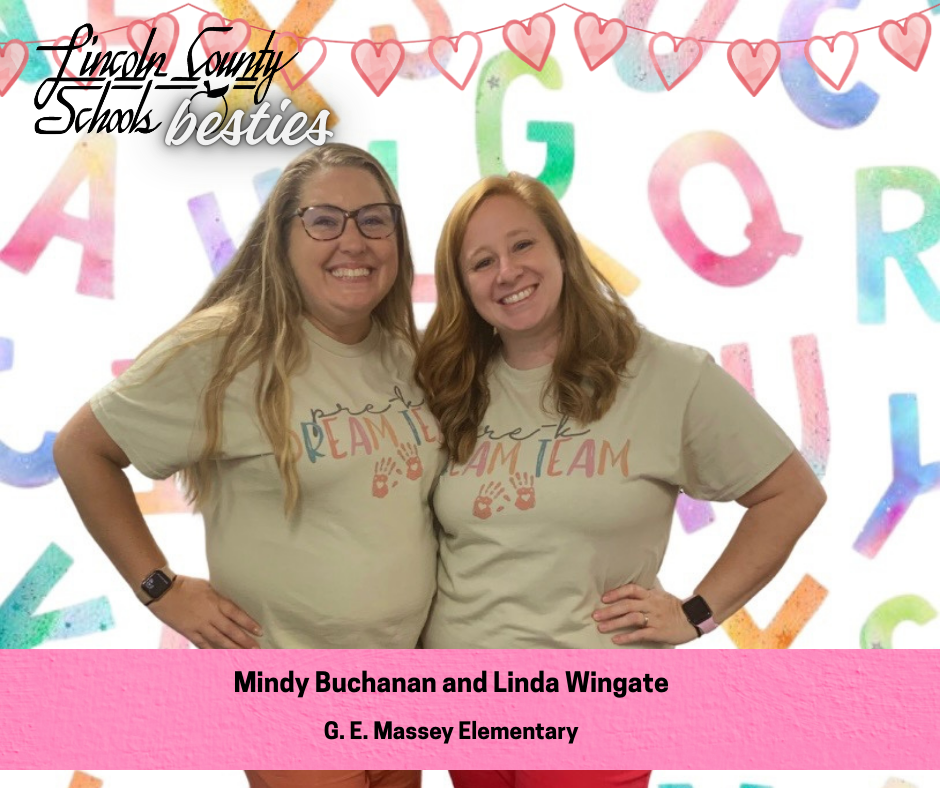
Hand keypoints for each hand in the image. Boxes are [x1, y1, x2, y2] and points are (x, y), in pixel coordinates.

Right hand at [148, 575, 262, 648]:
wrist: (162, 591)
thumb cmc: (186, 585)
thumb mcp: (208, 586)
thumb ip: (219, 598)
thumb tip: (232, 607)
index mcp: (216, 601)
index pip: (236, 614)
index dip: (248, 623)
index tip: (259, 631)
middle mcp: (209, 615)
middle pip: (230, 630)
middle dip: (244, 640)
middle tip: (256, 649)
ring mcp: (198, 625)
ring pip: (218, 640)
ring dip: (232, 648)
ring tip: (243, 655)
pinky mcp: (188, 632)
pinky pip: (202, 644)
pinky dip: (212, 651)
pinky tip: (221, 657)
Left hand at [592, 583, 698, 645]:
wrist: (694, 618)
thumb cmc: (675, 608)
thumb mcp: (661, 596)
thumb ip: (646, 595)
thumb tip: (630, 593)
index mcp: (651, 595)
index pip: (631, 590)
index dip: (616, 593)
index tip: (604, 598)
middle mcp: (651, 605)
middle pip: (627, 605)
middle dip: (609, 610)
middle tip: (595, 615)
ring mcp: (655, 618)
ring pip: (631, 618)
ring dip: (614, 623)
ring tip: (601, 627)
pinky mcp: (658, 632)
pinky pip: (640, 634)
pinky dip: (627, 637)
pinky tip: (616, 639)